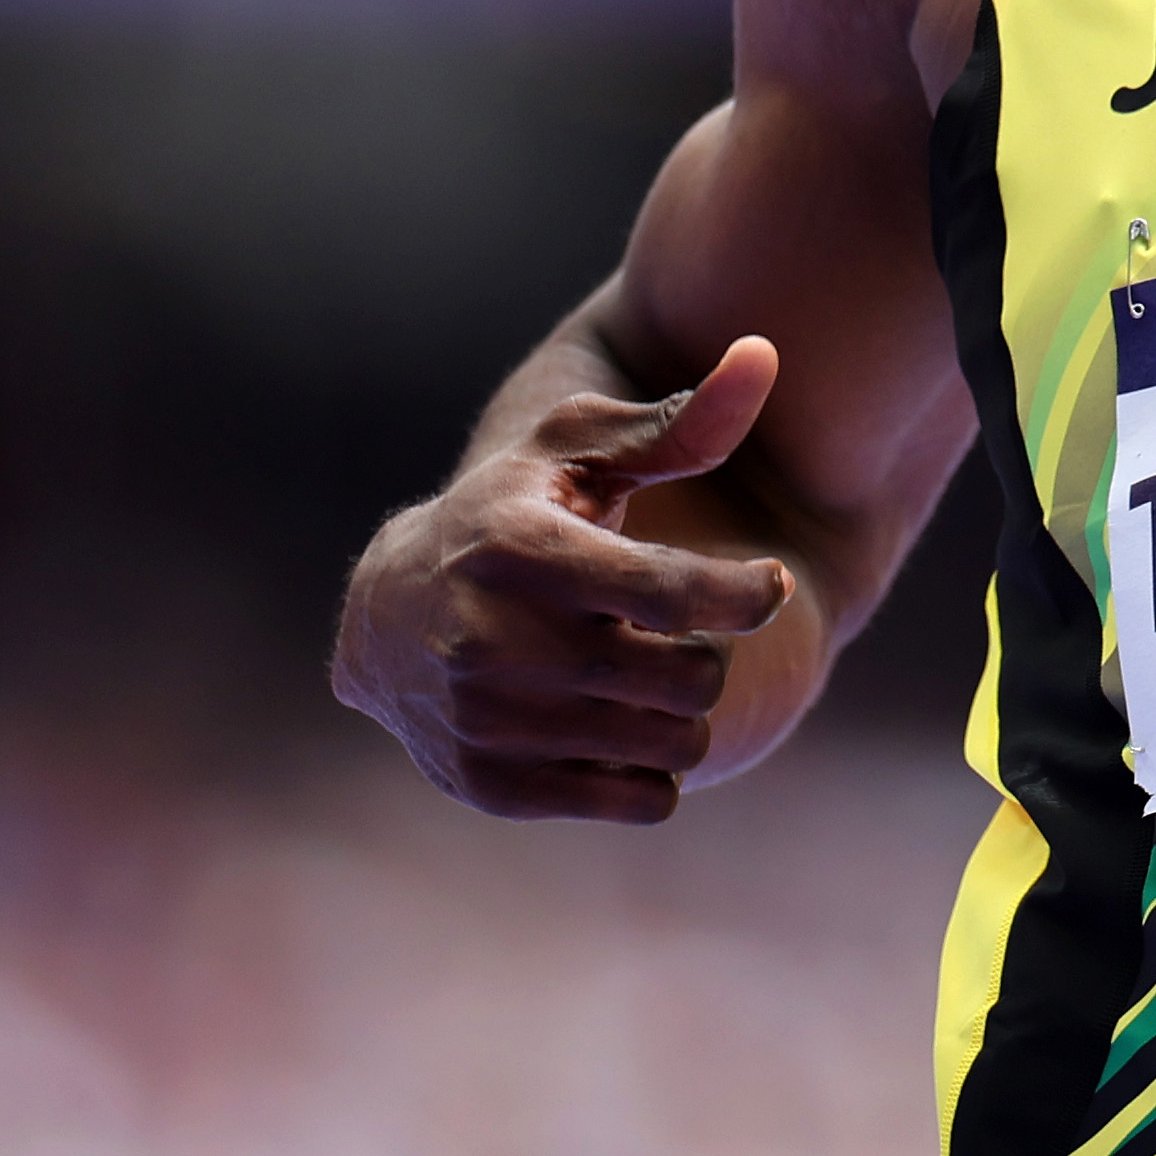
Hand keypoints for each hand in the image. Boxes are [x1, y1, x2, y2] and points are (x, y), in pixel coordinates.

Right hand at [332, 338, 790, 823]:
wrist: (388, 619)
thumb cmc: (511, 514)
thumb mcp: (574, 451)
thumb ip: (678, 422)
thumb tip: (763, 355)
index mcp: (521, 548)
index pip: (675, 594)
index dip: (750, 595)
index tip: (767, 585)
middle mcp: (493, 640)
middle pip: (691, 680)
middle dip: (707, 655)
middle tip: (678, 635)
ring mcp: (490, 721)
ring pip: (676, 745)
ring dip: (681, 712)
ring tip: (643, 676)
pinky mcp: (493, 785)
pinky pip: (643, 801)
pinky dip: (652, 769)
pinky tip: (616, 723)